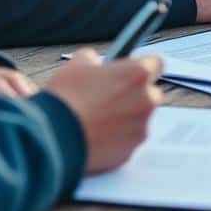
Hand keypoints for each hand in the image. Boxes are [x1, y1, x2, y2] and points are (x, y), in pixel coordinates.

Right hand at [45, 48, 162, 172]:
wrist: (53, 138)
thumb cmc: (65, 99)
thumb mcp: (76, 65)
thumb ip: (94, 59)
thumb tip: (95, 63)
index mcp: (137, 74)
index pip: (157, 63)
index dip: (141, 66)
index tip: (130, 71)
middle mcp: (146, 101)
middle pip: (150, 94)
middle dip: (134, 95)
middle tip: (109, 97)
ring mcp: (140, 128)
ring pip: (139, 119)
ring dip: (125, 118)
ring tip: (97, 119)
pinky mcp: (130, 151)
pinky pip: (128, 141)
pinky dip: (117, 139)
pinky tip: (96, 135)